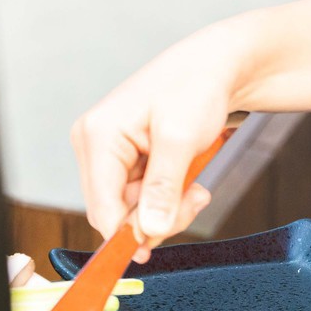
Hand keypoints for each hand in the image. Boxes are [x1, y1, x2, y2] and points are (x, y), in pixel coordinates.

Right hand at [71, 18, 253, 260]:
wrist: (216, 66)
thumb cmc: (196, 86)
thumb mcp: (182, 139)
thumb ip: (163, 188)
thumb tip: (149, 229)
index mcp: (97, 136)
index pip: (101, 207)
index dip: (128, 233)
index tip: (158, 244)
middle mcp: (94, 146)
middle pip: (114, 213)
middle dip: (156, 217)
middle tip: (195, 201)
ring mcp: (110, 154)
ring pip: (131, 209)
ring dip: (167, 208)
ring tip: (196, 189)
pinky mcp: (127, 160)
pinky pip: (142, 197)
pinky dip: (168, 198)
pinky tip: (188, 184)